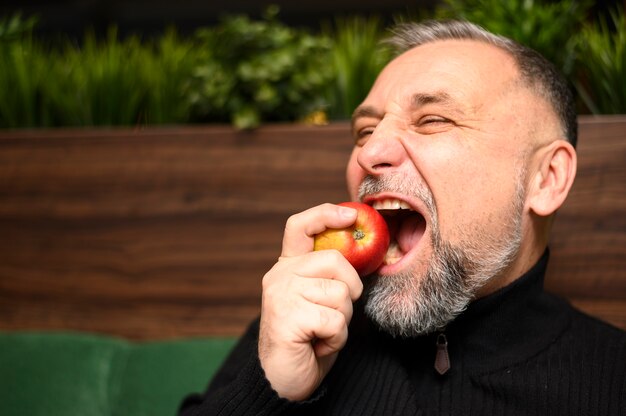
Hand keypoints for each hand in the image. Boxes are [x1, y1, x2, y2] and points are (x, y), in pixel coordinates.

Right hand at [258, 203, 362, 400]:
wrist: (284, 380)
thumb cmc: (308, 339)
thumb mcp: (319, 299)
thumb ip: (330, 275)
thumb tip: (362, 250)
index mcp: (288, 266)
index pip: (300, 226)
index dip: (326, 214)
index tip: (351, 214)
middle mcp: (279, 275)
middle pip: (335, 260)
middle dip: (349, 290)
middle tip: (334, 314)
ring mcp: (281, 294)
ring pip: (340, 293)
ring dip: (342, 321)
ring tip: (321, 333)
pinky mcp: (287, 316)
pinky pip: (335, 320)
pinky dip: (336, 338)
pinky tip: (318, 345)